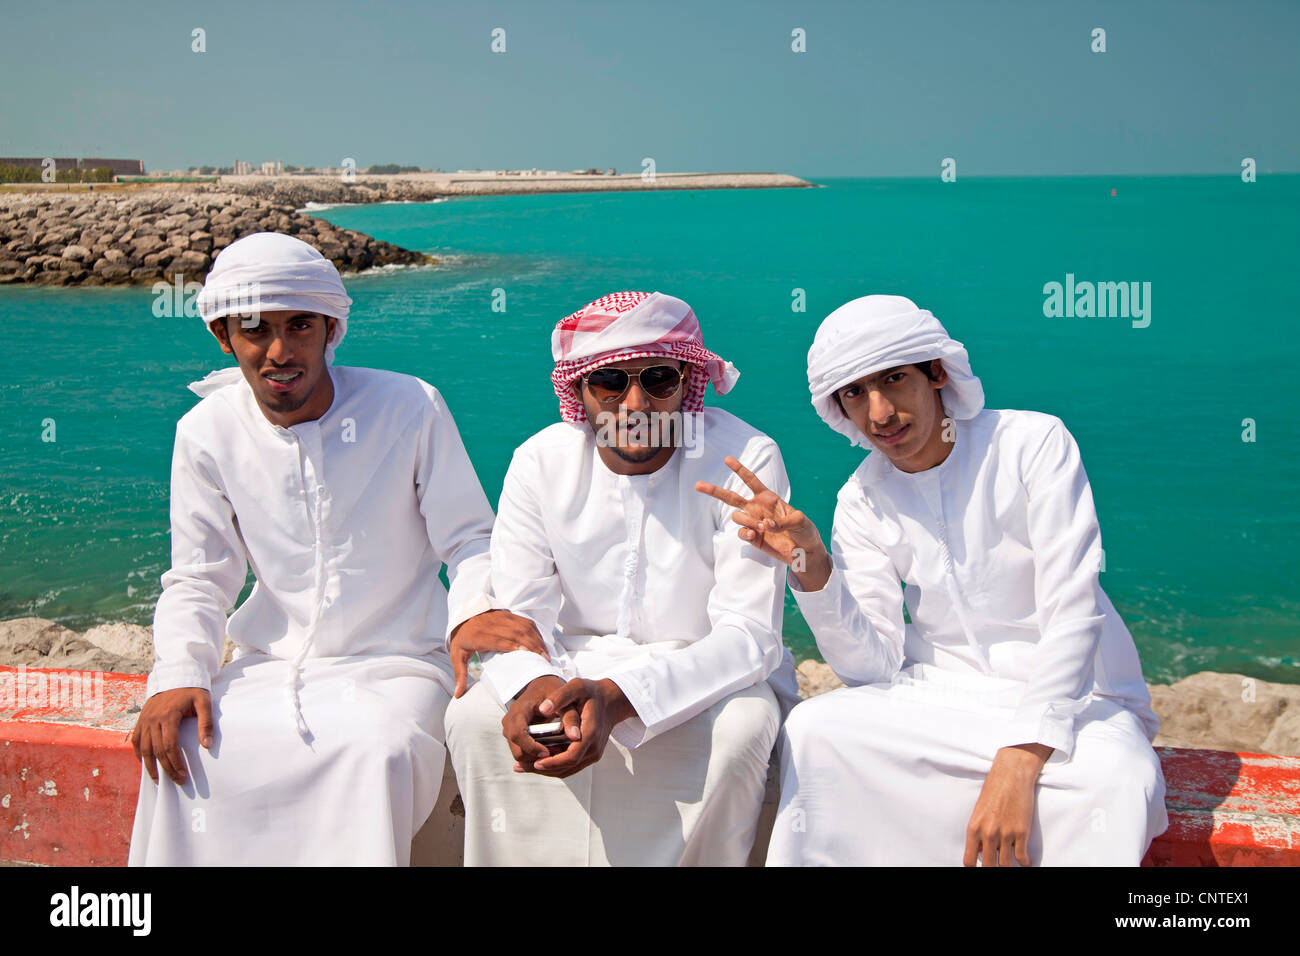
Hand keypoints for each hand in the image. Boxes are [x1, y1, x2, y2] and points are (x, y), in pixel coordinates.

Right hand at [127, 687, 213, 785]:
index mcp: (168, 716)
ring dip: (150, 766)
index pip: (169, 746)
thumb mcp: (204, 702)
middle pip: (156, 750)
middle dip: (166, 768)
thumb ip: (206, 723)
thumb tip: (207, 745)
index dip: (175, 763)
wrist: (176, 675)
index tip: (183, 775)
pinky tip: (145, 763)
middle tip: (177, 781)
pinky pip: (136, 740)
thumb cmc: (192, 690)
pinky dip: (139, 753)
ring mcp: (145, 720)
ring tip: (159, 780)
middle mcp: (153, 719)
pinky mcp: (141, 719)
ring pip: (144, 748)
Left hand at [448, 609, 550, 697]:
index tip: (526, 653)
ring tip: (545, 654)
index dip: (513, 645)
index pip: (498, 640)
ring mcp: (502, 618)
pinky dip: (535, 632)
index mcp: (479, 636)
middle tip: (543, 659)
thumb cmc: (463, 639)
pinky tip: (542, 643)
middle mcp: (492, 625)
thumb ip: (460, 675)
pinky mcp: (509, 615)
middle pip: (515, 633)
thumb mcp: (457, 656)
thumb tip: (458, 695)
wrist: (464, 616)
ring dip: (536, 639)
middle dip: (531, 645)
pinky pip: (525, 622)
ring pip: (522, 627)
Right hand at [501, 675, 570, 770]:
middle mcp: (510, 720)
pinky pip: (521, 752)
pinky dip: (534, 755)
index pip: (517, 734)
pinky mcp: (513, 734)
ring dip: (535, 758)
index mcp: (520, 709)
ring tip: (556, 751)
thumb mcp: (565, 699)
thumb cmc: (553, 690)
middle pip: (517, 750)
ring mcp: (509, 729)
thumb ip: (571, 717)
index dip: (531, 747)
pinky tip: (550, 749)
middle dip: (535, 757)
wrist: (542, 685)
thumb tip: (576, 737)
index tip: (548, 753)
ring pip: (518, 754)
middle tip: (557, 754)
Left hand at [502, 677, 634, 777]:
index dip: (552, 761)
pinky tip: (537, 763)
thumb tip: (543, 709)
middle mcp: (594, 748)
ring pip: (568, 769)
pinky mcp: (590, 755)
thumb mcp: (576, 687)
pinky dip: (554, 767)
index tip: (534, 761)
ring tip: (523, 766)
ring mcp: (594, 754)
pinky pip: (571, 766)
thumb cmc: (592, 692)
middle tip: (519, 766)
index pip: (571, 756)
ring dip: (546, 770)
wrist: (610, 700)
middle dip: (543, 768)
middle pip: (567, 767)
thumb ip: (560, 697)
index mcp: (591, 732)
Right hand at [694, 455, 832, 590]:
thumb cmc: (805, 531)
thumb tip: (766, 524)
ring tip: (762, 527)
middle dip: (714, 490)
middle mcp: (757, 508)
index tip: (727, 460)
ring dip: (746, 520)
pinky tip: (753, 534)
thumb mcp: (800, 520)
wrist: (804, 552)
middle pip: (730, 497)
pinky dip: (745, 533)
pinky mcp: (753, 538)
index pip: (750, 480)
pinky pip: (741, 533)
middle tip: (698, 485)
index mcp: (768, 498)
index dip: (739, 470)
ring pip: (736, 516)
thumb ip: (783, 520)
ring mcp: (753, 523)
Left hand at [963, 743, 1052, 866]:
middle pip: (989, 866)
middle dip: (992, 869)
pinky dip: (1024, 862)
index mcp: (974, 828)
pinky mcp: (1021, 832)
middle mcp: (988, 833)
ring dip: (1008, 866)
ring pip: (1005, 864)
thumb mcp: (979, 811)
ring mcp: (1005, 834)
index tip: (980, 867)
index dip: (974, 867)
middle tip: (996, 865)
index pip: (969, 860)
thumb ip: (979, 832)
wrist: (1011, 775)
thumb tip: (981, 851)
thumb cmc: (994, 790)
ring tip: (1010, 865)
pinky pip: (1022, 857)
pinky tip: (1025, 862)